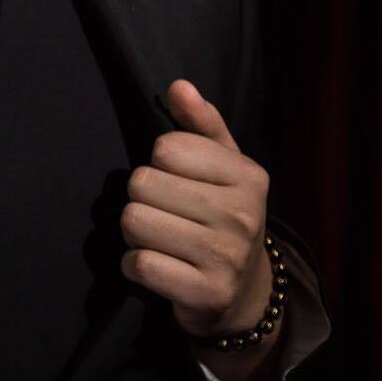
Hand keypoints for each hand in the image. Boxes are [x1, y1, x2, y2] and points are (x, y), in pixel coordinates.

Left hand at [120, 79, 275, 338]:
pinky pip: (139, 264)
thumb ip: (200, 124)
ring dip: (135, 232)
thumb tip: (178, 87)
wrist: (244, 291)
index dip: (159, 163)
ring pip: (134, 221)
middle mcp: (242, 214)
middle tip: (166, 213)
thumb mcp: (222, 165)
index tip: (178, 181)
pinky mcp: (205, 293)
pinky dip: (135, 265)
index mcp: (247, 175)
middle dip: (142, 198)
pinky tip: (157, 265)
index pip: (165, 148)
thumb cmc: (223, 215)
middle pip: (142, 183)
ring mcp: (226, 256)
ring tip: (161, 238)